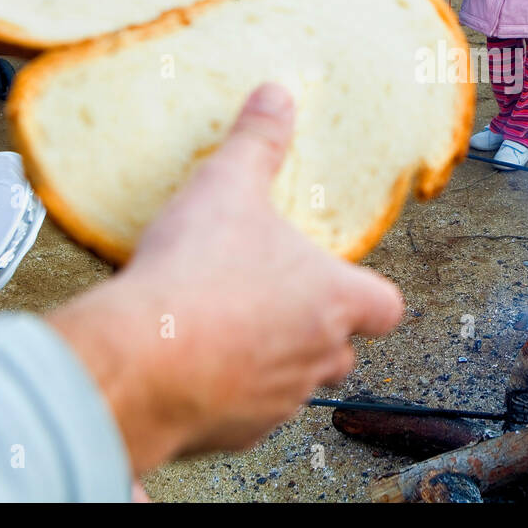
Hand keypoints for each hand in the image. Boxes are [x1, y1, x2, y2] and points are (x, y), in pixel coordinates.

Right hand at [48, 84, 404, 474]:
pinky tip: (191, 364)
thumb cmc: (196, 276)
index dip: (371, 294)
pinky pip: (243, 416)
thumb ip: (257, 141)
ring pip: (294, 385)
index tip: (348, 282)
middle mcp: (317, 355)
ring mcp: (277, 400)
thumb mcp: (228, 186)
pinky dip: (227, 394)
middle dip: (315, 329)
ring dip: (270, 361)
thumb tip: (276, 95)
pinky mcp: (233, 432)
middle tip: (273, 300)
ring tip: (226, 329)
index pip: (386, 306)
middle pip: (342, 351)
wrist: (141, 360)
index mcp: (333, 298)